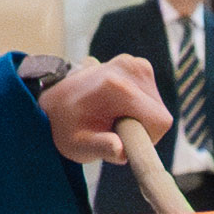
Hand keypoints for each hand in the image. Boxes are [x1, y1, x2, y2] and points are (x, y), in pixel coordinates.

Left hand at [42, 52, 172, 162]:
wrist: (54, 99)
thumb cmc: (66, 126)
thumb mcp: (78, 145)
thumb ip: (101, 148)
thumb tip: (120, 150)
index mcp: (118, 87)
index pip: (159, 122)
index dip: (147, 138)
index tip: (123, 139)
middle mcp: (130, 69)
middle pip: (159, 114)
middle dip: (143, 128)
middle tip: (114, 130)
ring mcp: (135, 63)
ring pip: (157, 106)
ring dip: (141, 117)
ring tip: (112, 117)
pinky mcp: (138, 64)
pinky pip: (151, 96)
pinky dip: (139, 106)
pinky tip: (116, 106)